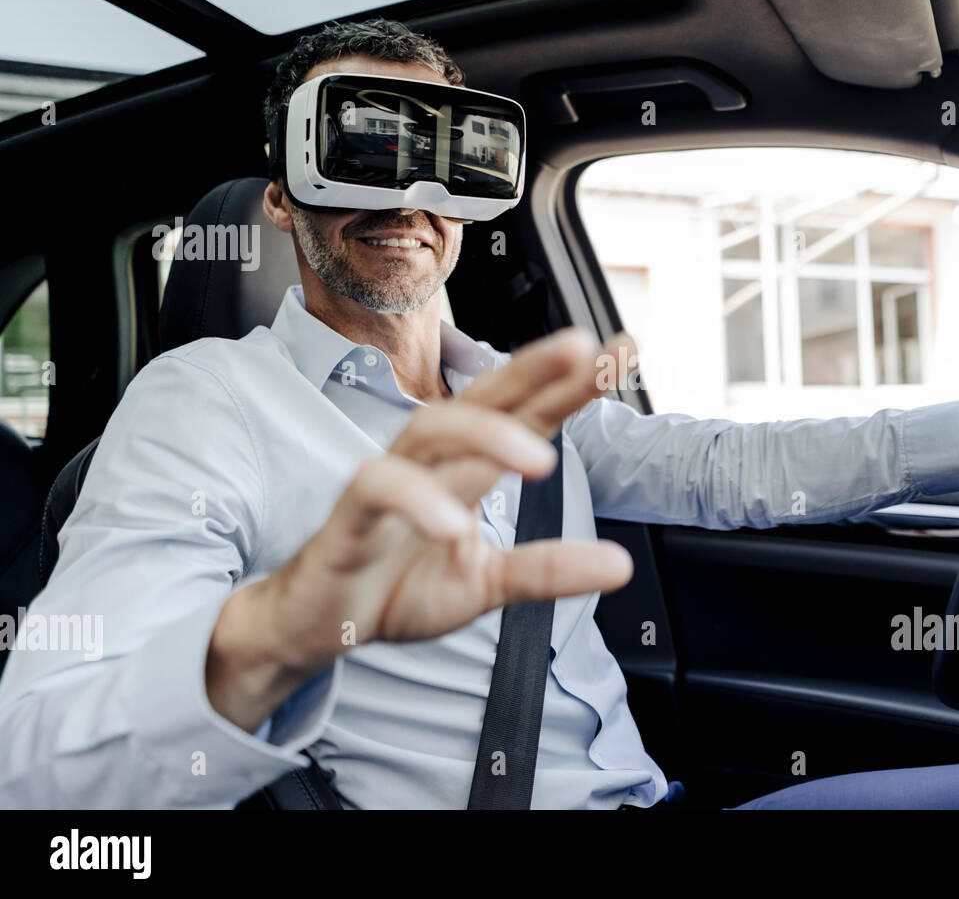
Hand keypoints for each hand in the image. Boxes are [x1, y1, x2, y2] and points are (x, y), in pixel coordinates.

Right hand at [206, 328, 634, 731]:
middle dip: (532, 368)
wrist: (319, 624)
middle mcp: (431, 464)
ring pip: (430, 429)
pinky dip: (417, 502)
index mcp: (467, 472)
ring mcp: (389, 483)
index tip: (621, 352)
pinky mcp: (348, 519)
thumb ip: (548, 570)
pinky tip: (454, 526)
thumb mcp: (487, 584)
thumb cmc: (396, 587)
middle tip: (582, 351)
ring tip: (539, 460)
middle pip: (482, 398)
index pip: (524, 415)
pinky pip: (378, 490)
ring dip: (486, 435)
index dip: (570, 384)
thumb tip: (619, 565)